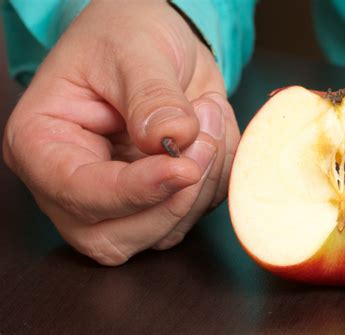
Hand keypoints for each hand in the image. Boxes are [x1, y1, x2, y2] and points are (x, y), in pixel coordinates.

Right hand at [2, 0, 239, 264]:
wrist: (156, 40)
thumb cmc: (126, 36)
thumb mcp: (135, 51)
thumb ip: (151, 96)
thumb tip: (170, 138)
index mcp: (43, 145)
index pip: (78, 193)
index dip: (133, 191)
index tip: (182, 168)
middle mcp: (74, 185)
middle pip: (116, 237)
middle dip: (172, 200)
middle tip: (204, 141)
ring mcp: (118, 200)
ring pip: (162, 234)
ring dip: (202, 186)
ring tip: (208, 119)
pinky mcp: (157, 199)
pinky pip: (195, 214)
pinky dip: (216, 182)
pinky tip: (214, 136)